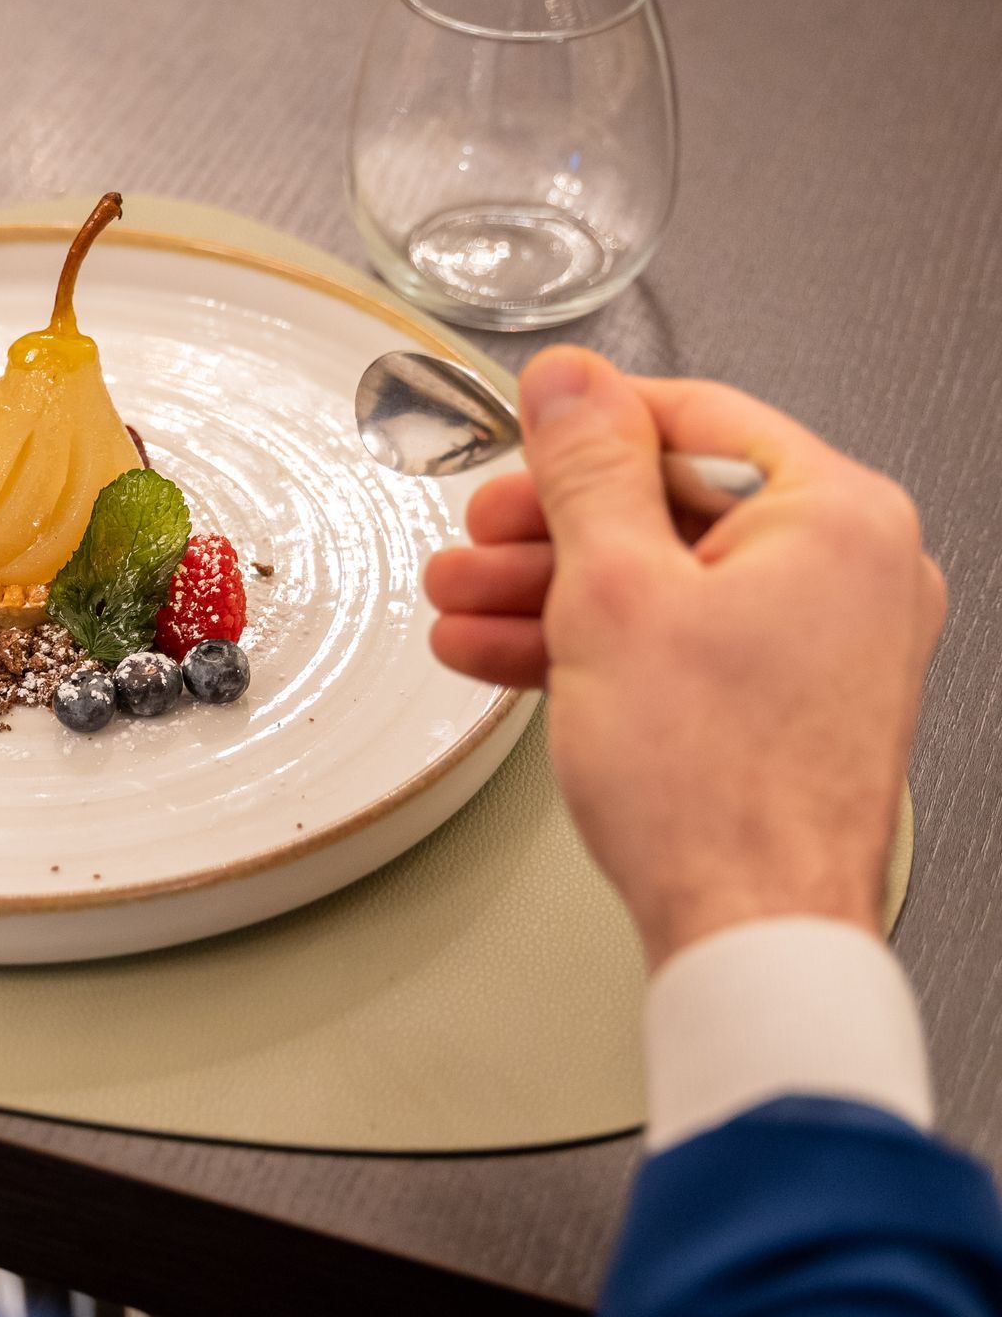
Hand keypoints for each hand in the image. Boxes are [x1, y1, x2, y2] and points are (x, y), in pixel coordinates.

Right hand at [424, 349, 944, 969]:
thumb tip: (570, 382)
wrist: (753, 934)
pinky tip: (507, 654)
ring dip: (553, 591)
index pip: (696, 417)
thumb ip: (588, 471)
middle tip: (476, 539)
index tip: (518, 435)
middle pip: (675, 504)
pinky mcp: (792, 704)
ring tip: (461, 603)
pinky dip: (599, 646)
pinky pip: (685, 643)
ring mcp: (828, 643)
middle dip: (551, 529)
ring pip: (668, 581)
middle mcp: (854, 571)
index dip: (587, 426)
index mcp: (840, 517)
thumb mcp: (615, 593)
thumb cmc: (717, 788)